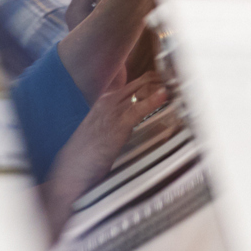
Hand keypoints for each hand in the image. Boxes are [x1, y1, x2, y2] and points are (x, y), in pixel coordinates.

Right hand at [38, 69, 169, 241]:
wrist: (71, 170)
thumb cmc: (86, 152)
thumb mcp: (103, 128)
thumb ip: (119, 119)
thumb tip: (136, 116)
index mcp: (105, 100)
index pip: (135, 83)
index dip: (155, 80)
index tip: (171, 81)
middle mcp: (109, 101)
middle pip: (141, 82)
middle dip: (162, 80)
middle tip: (180, 81)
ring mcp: (112, 111)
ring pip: (142, 90)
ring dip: (161, 86)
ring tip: (178, 84)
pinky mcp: (117, 125)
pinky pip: (139, 108)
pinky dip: (153, 100)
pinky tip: (165, 95)